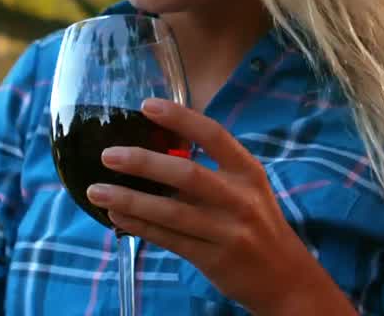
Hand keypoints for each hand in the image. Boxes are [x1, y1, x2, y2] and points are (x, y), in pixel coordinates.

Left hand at [85, 98, 351, 315]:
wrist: (286, 278)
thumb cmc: (258, 224)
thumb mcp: (248, 189)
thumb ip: (213, 171)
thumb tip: (157, 150)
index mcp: (248, 172)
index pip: (214, 135)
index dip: (180, 118)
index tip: (147, 105)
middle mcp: (240, 198)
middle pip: (187, 174)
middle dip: (144, 163)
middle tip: (108, 155)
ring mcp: (227, 231)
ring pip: (171, 212)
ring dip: (130, 199)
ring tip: (97, 190)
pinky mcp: (213, 258)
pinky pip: (169, 238)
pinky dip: (140, 226)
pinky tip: (117, 217)